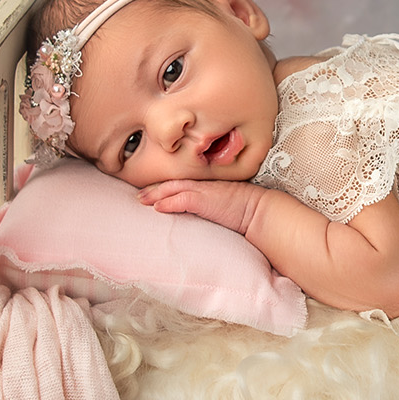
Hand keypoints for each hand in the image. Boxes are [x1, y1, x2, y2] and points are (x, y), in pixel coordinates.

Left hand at [139, 178, 265, 235]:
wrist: (260, 210)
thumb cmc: (245, 210)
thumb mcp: (223, 206)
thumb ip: (209, 207)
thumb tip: (198, 216)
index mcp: (206, 185)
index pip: (181, 183)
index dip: (164, 187)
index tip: (150, 192)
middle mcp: (203, 184)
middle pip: (173, 183)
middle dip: (153, 189)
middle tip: (139, 196)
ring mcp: (203, 190)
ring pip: (173, 188)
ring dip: (155, 194)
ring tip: (141, 200)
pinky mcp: (205, 199)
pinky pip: (183, 199)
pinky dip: (168, 202)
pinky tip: (158, 207)